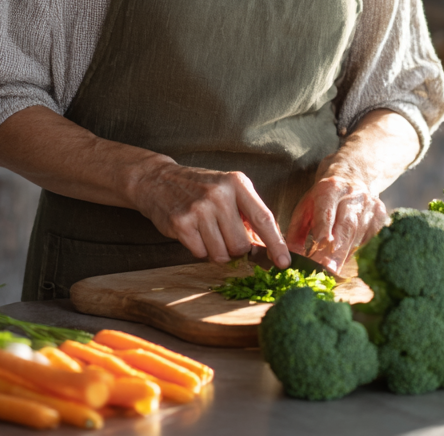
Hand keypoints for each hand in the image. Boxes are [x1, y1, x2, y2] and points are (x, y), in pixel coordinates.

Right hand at [130, 160, 290, 267]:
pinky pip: (201, 254)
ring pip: (221, 254)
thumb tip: (266, 248)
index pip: (263, 218)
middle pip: (241, 245)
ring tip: (207, 232)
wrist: (159, 180)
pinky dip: (200, 250)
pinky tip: (193, 232)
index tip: (284, 263)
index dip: (276, 244)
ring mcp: (200, 209)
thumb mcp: (228, 190)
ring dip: (216, 251)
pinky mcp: (182, 223)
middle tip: (224, 235)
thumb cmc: (200, 188)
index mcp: (237, 183)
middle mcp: (220, 194)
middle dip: (235, 249)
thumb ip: (248, 214)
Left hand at [285, 174, 389, 275]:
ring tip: (332, 271)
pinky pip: (368, 238)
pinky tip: (344, 256)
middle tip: (327, 270)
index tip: (318, 247)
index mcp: (330, 188)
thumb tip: (288, 257)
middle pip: (345, 226)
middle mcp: (352, 194)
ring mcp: (369, 204)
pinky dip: (354, 251)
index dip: (323, 230)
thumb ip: (296, 232)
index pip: (327, 211)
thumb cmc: (323, 197)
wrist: (352, 175)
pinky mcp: (380, 215)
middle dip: (336, 250)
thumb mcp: (305, 207)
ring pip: (358, 235)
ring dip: (344, 255)